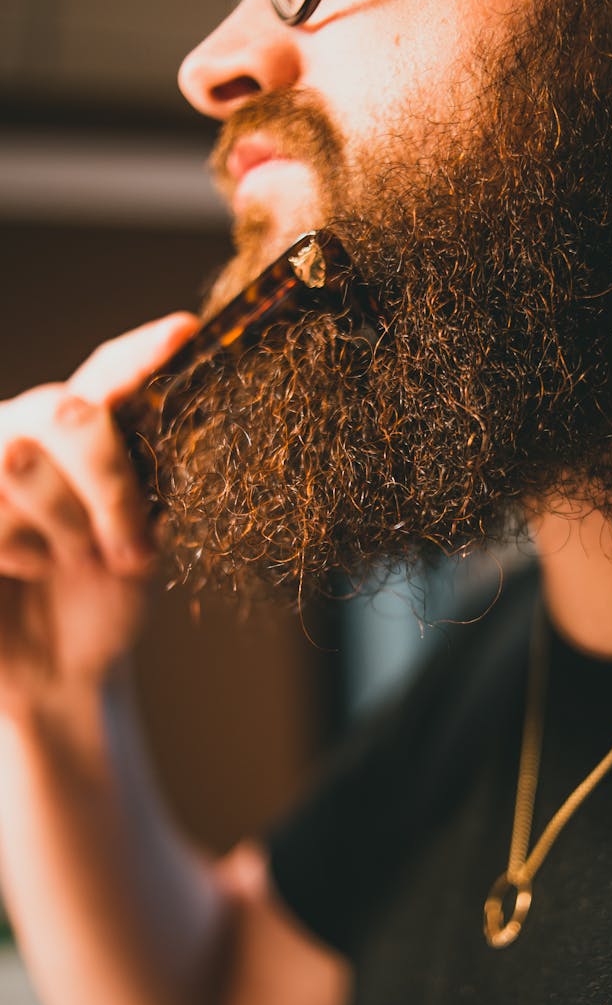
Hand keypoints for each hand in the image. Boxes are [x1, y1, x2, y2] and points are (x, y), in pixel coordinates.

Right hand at [0, 314, 197, 712]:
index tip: (185, 333)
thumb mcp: (144, 543)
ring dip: (66, 528)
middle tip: (127, 548)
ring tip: (74, 563)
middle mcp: (28, 432)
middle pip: (68, 413)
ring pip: (22, 462)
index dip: (142, 353)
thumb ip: (157, 488)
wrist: (52, 671)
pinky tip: (29, 569)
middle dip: (110, 483)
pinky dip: (21, 550)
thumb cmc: (99, 601)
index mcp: (82, 433)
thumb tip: (198, 436)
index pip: (109, 374)